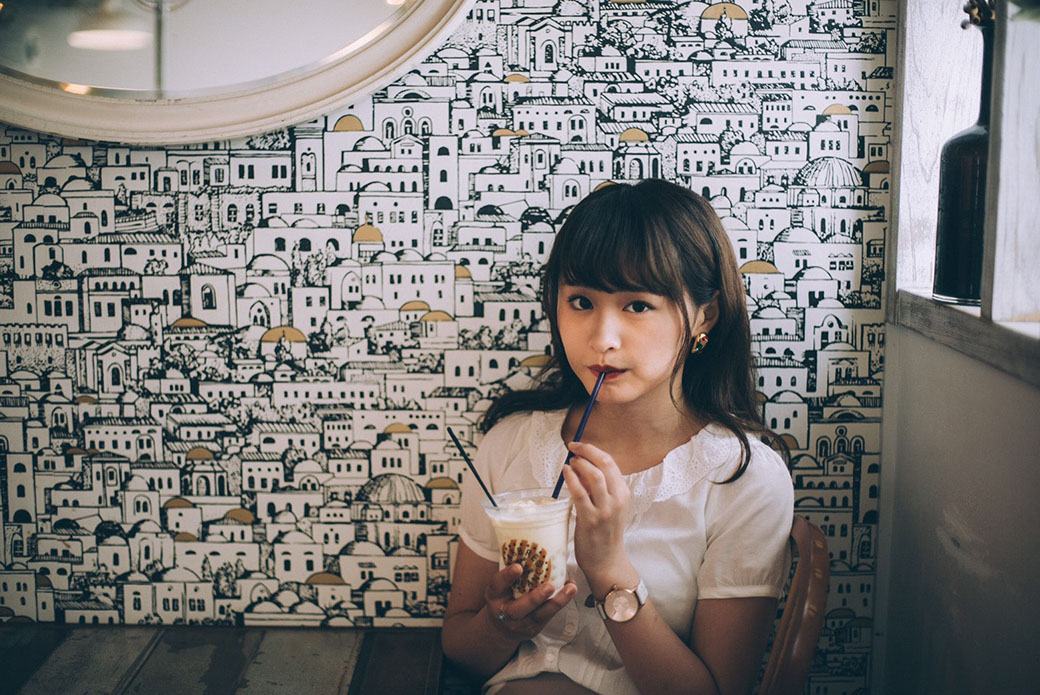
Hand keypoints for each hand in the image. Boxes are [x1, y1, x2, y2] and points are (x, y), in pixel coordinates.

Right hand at [484, 563, 576, 639]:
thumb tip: (527, 544)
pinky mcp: (534, 629)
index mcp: (494, 596)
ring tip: (570, 588)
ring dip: (557, 601)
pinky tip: (570, 590)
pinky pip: (549, 617)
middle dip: (535, 598)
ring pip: (539, 615)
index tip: (518, 567)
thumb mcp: (499, 586)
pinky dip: (561, 603)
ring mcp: (521, 624)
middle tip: (549, 586)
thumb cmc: (503, 598)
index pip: (497, 585)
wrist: (500, 628)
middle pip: (518, 609)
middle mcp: (504, 613)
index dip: (506, 576)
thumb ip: (510, 572)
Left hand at [563, 441, 634, 585]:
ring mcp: (605, 510)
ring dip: (580, 464)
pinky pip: (580, 494)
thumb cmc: (604, 532)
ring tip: (570, 461)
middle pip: (604, 464)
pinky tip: (565, 473)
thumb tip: (580, 465)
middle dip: (587, 451)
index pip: (610, 463)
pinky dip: (572, 479)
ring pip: (595, 476)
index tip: (579, 446)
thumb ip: (598, 488)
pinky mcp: (590, 520)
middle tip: (573, 447)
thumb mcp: (608, 506)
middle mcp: (618, 499)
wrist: (606, 561)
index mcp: (623, 493)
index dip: (593, 450)